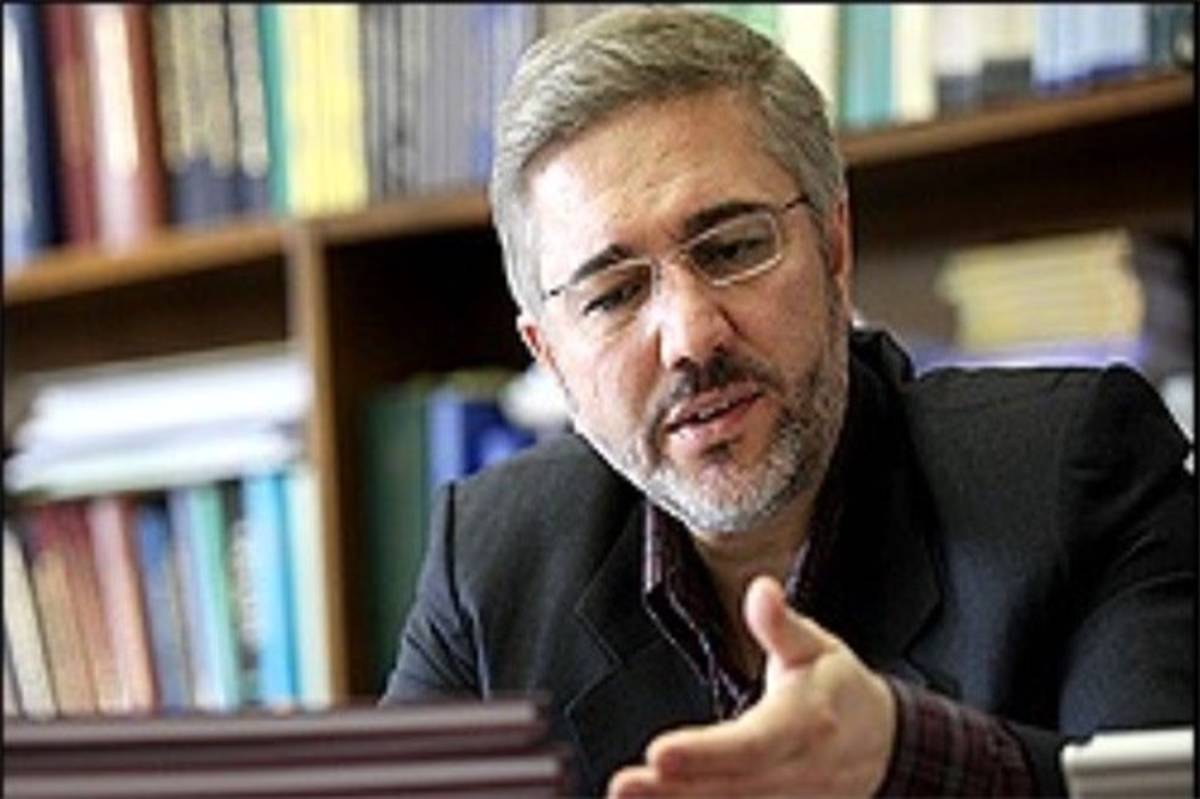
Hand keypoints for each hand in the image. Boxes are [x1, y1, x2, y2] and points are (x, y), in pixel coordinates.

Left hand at [607, 575, 895, 797]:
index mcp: (806, 723)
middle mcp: (797, 772)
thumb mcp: (817, 647)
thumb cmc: (838, 690)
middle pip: (731, 789)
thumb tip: (761, 590)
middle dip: (674, 792)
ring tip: (625, 797)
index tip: (659, 752)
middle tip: (623, 787)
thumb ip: (781, 625)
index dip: (707, 753)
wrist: (885, 745)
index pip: (753, 744)